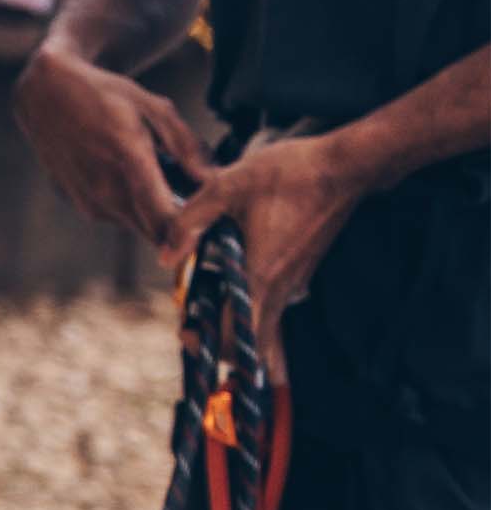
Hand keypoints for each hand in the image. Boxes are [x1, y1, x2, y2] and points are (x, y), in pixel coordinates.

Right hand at [14, 46, 211, 248]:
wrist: (45, 94)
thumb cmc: (103, 94)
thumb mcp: (154, 108)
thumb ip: (187, 146)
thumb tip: (212, 179)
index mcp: (129, 160)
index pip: (165, 222)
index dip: (190, 233)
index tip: (208, 226)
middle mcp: (105, 188)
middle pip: (153, 233)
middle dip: (176, 226)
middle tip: (193, 204)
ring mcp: (88, 199)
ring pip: (135, 225)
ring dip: (151, 214)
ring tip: (157, 180)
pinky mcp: (77, 203)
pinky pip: (115, 215)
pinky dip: (129, 205)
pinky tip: (126, 175)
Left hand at [163, 136, 363, 384]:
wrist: (345, 166)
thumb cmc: (289, 173)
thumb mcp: (226, 187)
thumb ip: (189, 222)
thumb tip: (164, 258)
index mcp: (261, 275)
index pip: (239, 337)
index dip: (211, 343)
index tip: (187, 328)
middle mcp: (282, 287)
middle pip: (252, 341)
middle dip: (219, 341)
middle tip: (192, 322)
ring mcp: (295, 281)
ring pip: (263, 322)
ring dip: (233, 322)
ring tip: (204, 303)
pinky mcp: (300, 270)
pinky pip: (271, 301)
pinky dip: (249, 303)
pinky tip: (229, 279)